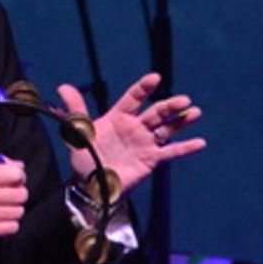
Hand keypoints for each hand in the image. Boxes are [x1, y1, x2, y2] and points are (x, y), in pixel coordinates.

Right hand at [0, 160, 27, 250]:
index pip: (15, 173)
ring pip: (19, 211)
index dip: (19, 176)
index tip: (16, 180)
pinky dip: (9, 224)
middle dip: (18, 194)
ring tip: (1, 209)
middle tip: (9, 196)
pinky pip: (13, 226)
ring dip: (13, 211)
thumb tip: (18, 166)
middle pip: (21, 193)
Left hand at [59, 73, 203, 191]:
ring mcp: (145, 143)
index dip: (143, 88)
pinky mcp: (151, 159)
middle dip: (169, 106)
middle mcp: (135, 127)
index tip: (155, 78)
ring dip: (181, 121)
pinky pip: (170, 152)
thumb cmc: (85, 158)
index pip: (133, 98)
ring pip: (166, 129)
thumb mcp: (78, 133)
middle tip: (183, 100)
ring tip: (194, 112)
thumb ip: (75, 111)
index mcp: (118, 117)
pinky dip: (185, 148)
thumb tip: (63, 87)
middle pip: (155, 113)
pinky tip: (200, 142)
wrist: (91, 185)